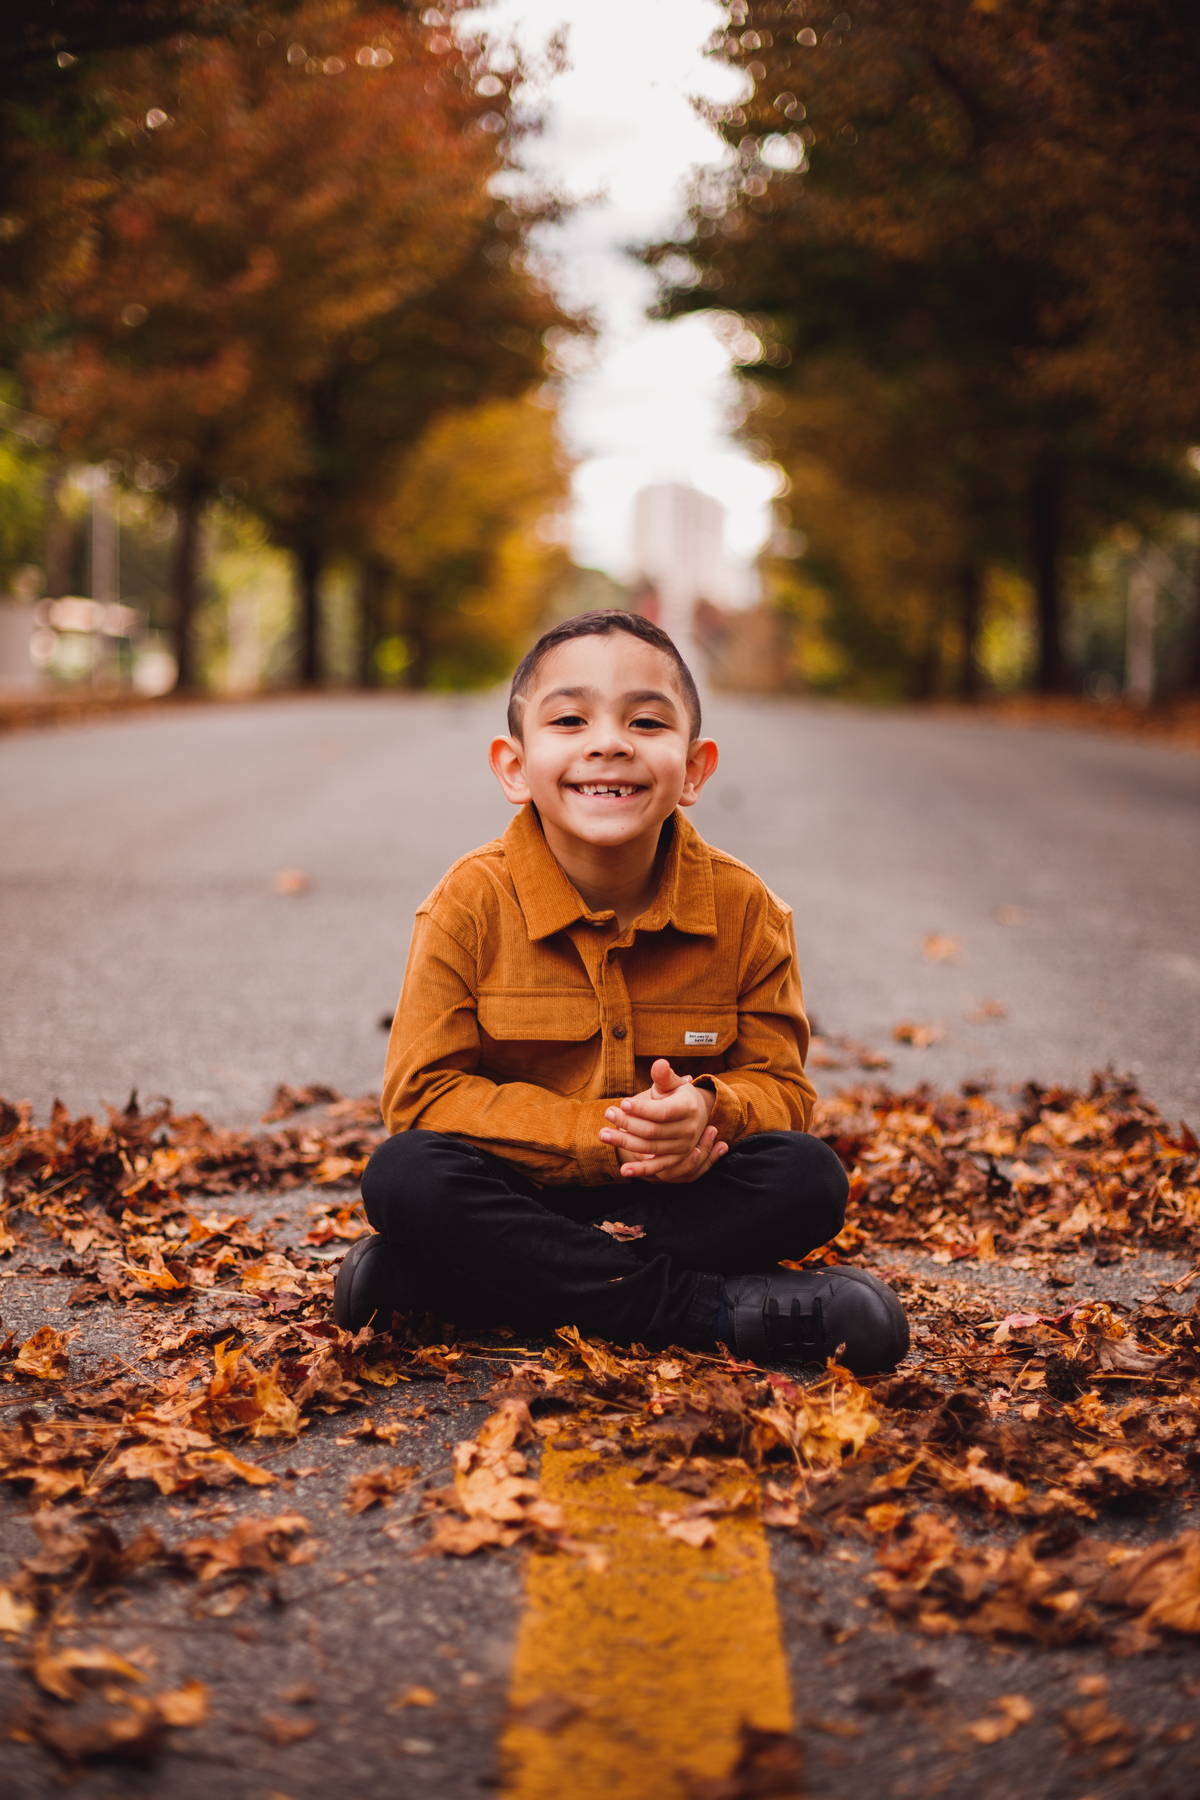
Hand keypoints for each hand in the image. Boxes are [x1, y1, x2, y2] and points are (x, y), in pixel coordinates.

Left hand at [598, 1059, 726, 1182]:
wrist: (697, 1115)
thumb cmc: (678, 1095)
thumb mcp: (673, 1083)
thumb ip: (664, 1076)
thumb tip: (659, 1063)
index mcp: (688, 1108)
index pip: (663, 1112)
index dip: (642, 1109)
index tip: (623, 1102)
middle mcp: (688, 1130)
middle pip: (653, 1130)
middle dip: (628, 1123)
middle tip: (608, 1113)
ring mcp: (683, 1147)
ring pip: (650, 1147)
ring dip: (625, 1142)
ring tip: (604, 1134)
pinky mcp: (676, 1160)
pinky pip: (658, 1167)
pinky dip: (641, 1170)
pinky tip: (624, 1170)